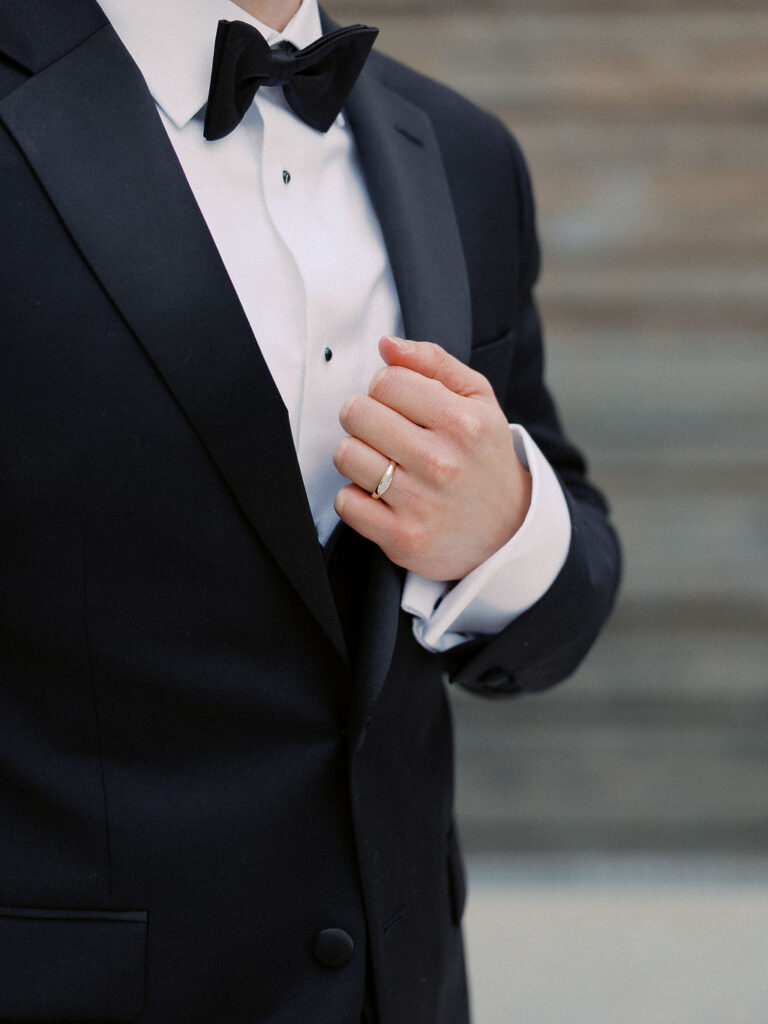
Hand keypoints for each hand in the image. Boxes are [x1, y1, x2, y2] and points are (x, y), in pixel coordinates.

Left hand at [333, 336, 531, 580]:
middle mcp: (442, 462)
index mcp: (462, 422)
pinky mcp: (402, 538)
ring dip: (357, 456)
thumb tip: (386, 344)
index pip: (385, 381)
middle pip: (357, 413)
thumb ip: (433, 363)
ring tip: (382, 462)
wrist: (509, 531)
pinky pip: (346, 502)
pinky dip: (355, 497)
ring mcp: (421, 503)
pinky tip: (379, 496)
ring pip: (346, 455)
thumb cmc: (484, 457)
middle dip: (365, 418)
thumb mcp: (477, 400)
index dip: (385, 389)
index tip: (399, 405)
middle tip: (384, 432)